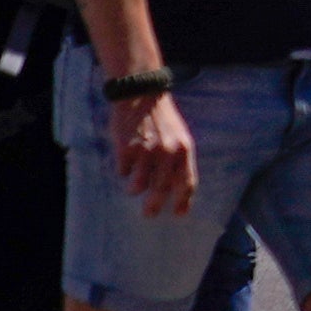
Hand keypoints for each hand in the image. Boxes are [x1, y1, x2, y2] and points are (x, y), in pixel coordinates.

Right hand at [108, 83, 199, 220]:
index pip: (187, 182)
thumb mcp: (179, 136)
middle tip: (149, 214)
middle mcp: (167, 152)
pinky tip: (125, 163)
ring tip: (134, 189)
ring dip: (136, 189)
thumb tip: (177, 188)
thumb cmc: (162, 119)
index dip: (183, 200)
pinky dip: (124, 171)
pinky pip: (123, 171)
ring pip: (139, 184)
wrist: (142, 96)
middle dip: (155, 205)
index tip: (179, 214)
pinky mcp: (126, 149)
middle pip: (162, 189)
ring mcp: (146, 151)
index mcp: (184, 150)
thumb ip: (179, 160)